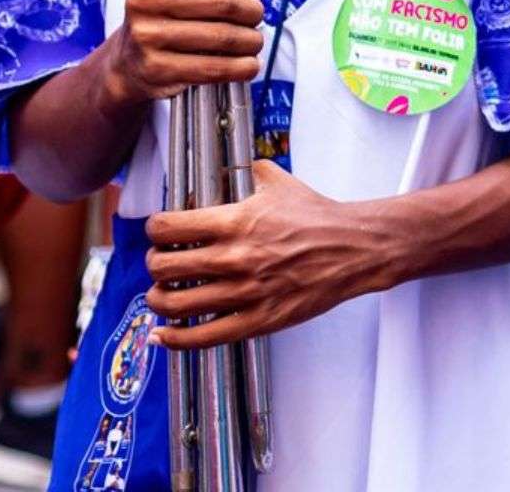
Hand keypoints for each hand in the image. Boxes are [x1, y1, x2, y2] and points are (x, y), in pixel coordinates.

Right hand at [101, 0, 279, 107]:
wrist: (133, 60)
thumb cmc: (177, 10)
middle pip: (226, 2)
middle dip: (253, 12)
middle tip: (255, 16)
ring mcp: (147, 35)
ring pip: (225, 37)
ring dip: (252, 41)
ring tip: (252, 40)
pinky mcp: (157, 68)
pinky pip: (217, 68)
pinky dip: (243, 66)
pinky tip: (246, 63)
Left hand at [145, 161, 390, 346]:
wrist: (355, 248)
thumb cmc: (318, 217)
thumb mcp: (280, 182)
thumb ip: (249, 173)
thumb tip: (230, 170)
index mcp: (236, 221)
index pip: (167, 227)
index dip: (153, 229)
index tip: (158, 232)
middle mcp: (234, 257)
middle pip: (163, 266)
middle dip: (154, 263)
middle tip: (160, 262)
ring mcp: (244, 292)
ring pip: (175, 303)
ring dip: (158, 299)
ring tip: (162, 294)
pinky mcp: (257, 320)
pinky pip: (202, 337)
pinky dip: (174, 339)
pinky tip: (164, 334)